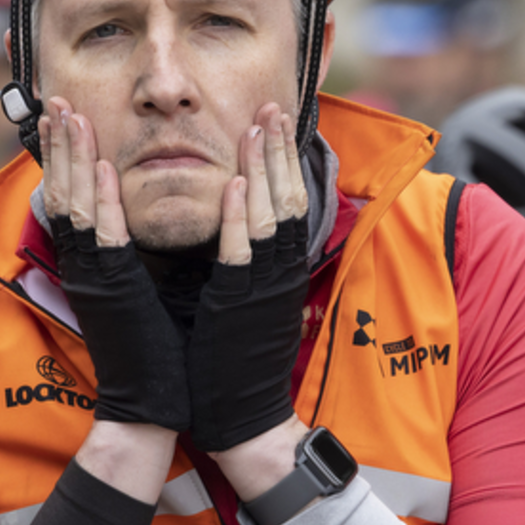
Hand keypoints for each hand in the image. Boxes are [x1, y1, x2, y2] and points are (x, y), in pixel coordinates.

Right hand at [40, 98, 190, 432]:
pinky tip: (103, 166)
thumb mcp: (138, 293)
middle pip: (65, 191)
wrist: (148, 407)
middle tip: (53, 100)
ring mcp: (96, 277)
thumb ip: (131, 256)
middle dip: (59, 144)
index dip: (65, 155)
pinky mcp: (114, 291)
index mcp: (95, 264)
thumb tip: (133, 222)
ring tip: (68, 115)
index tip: (64, 115)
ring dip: (72, 158)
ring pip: (77, 205)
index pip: (73, 198)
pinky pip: (107, 237)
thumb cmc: (152, 352)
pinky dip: (103, 201)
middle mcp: (87, 265)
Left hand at [188, 103, 310, 452]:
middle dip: (280, 148)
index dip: (282, 158)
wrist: (244, 419)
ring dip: (266, 166)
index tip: (274, 119)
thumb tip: (241, 227)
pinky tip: (241, 183)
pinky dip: (244, 217)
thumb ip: (248, 264)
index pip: (287, 201)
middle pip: (287, 195)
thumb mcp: (248, 301)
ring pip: (271, 214)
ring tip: (261, 124)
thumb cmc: (237, 362)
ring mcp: (264, 286)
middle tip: (274, 104)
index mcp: (278, 269)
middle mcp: (278, 271)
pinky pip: (243, 253)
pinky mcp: (242, 304)